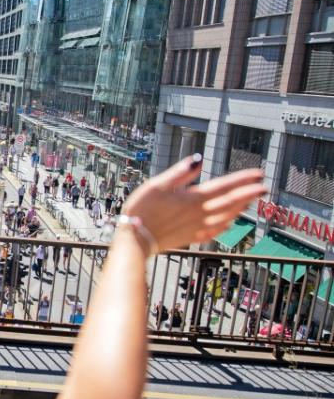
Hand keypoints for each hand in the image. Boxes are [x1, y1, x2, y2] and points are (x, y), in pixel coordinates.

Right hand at [122, 154, 265, 252]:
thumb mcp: (157, 184)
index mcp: (193, 198)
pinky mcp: (190, 237)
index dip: (243, 180)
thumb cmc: (142, 210)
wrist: (135, 240)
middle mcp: (200, 214)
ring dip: (240, 208)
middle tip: (264, 187)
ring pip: (226, 217)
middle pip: (230, 202)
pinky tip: (229, 224)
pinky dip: (226, 226)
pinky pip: (215, 231)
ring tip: (250, 202)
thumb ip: (180, 172)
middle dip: (249, 194)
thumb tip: (198, 159)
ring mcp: (197, 227)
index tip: (259, 174)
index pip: (224, 187)